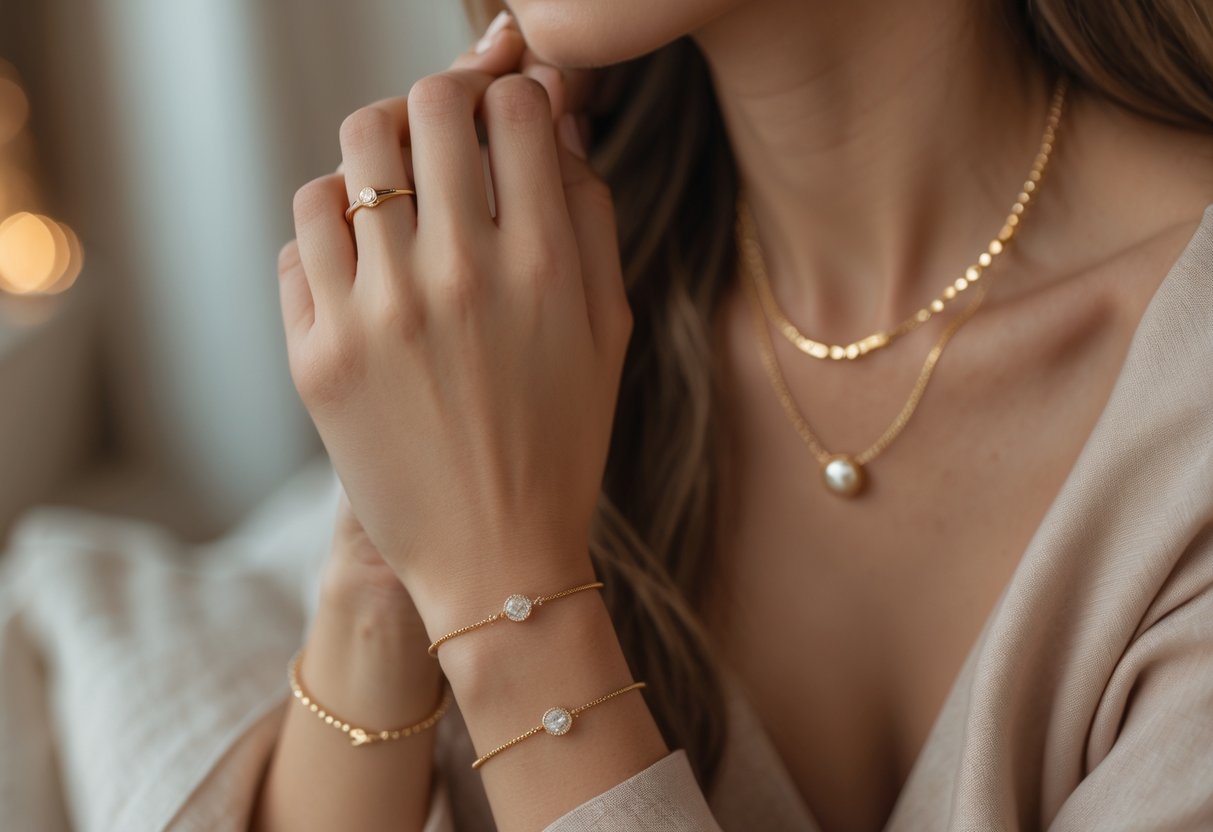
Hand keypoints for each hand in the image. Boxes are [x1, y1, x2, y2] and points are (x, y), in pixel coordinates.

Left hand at [278, 15, 631, 628]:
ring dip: (378, 156)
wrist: (496, 559)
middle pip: (425, 107)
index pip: (514, 107)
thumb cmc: (562, 444)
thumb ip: (591, 217)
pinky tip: (360, 257)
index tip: (506, 116)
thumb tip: (554, 124)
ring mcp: (377, 313)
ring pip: (349, 158)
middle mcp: (457, 275)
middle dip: (443, 102)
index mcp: (543, 265)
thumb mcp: (608, 329)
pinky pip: (300, 236)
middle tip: (449, 132)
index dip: (512, 93)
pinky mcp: (317, 353)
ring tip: (397, 190)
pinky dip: (329, 225)